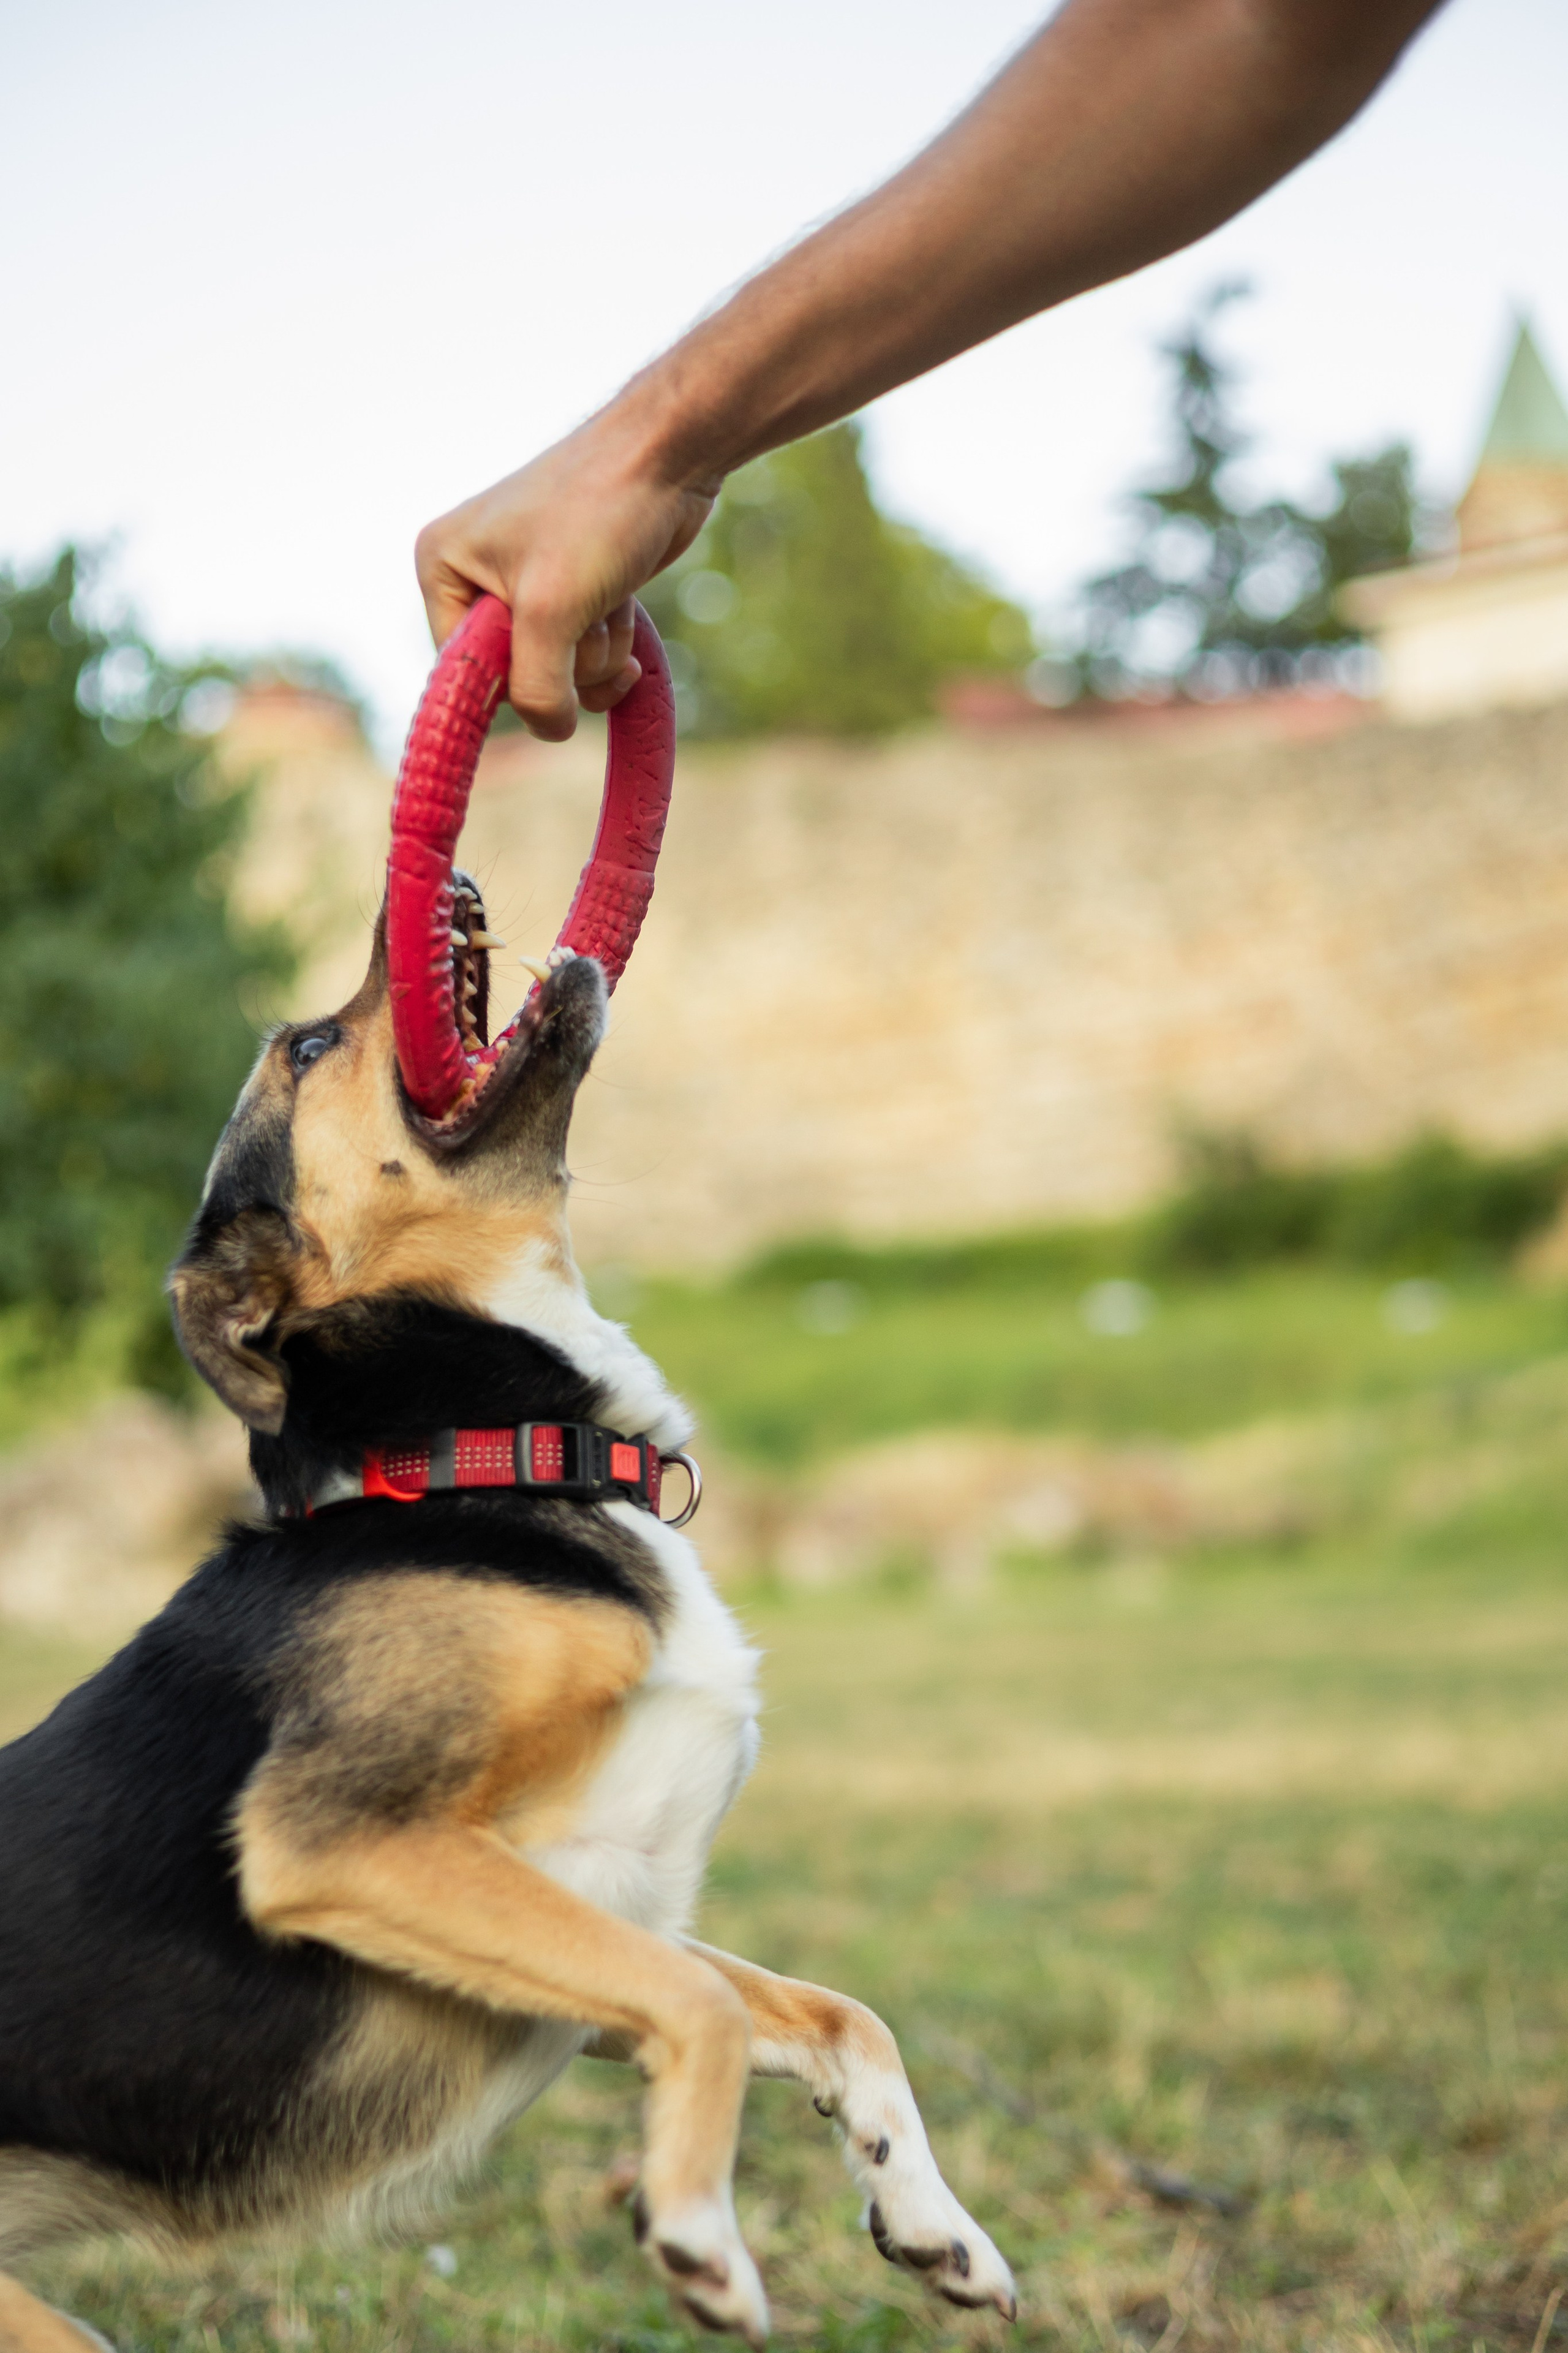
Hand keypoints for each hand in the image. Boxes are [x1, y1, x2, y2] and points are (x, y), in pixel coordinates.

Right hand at [415, 408, 718, 739]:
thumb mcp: (552, 610)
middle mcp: (475, 576)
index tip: (553, 654)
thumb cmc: (600, 513)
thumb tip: (550, 731)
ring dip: (597, 652)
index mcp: (443, 568)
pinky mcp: (573, 591)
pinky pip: (585, 655)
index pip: (463, 671)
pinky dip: (611, 646)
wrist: (670, 455)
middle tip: (587, 612)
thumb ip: (536, 687)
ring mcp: (527, 585)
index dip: (513, 680)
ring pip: (558, 671)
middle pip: (515, 676)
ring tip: (612, 597)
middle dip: (566, 662)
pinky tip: (628, 613)